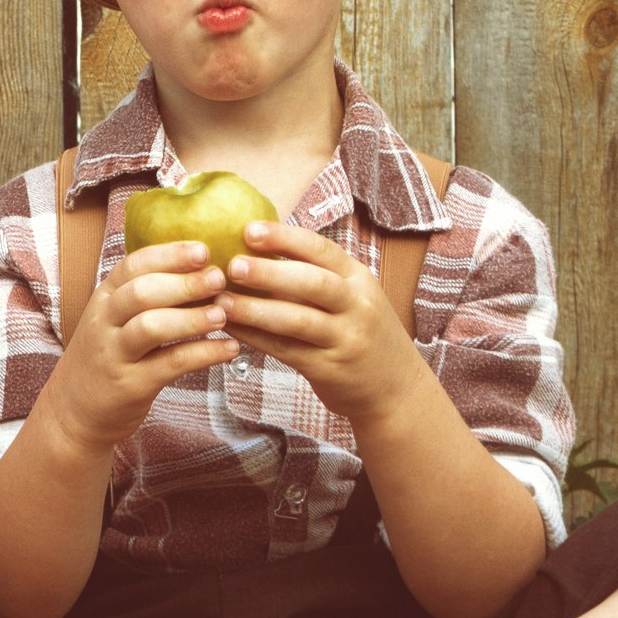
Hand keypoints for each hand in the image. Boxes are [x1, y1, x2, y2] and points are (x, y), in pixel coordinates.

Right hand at [45, 241, 243, 452]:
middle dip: (185, 283)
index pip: (134, 266)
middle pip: (142, 292)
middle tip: (220, 279)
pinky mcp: (130, 385)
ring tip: (223, 315)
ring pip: (151, 327)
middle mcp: (105, 322)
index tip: (204, 250)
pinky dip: (203, 354)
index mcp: (104, 298)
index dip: (169, 255)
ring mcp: (114, 354)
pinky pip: (170, 364)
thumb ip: (146, 295)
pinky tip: (229, 349)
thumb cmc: (107, 356)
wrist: (74, 411)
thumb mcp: (114, 319)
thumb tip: (201, 268)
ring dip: (192, 318)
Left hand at [216, 221, 430, 424]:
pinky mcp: (329, 369)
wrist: (395, 389)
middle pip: (312, 283)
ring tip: (221, 302)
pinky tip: (231, 329)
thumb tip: (257, 247)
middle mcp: (357, 305)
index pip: (321, 250)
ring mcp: (345, 338)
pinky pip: (286, 349)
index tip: (249, 229)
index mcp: (359, 279)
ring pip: (297, 320)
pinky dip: (255, 338)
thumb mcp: (353, 296)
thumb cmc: (361, 332)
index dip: (284, 238)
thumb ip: (317, 276)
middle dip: (270, 273)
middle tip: (232, 265)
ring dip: (256, 310)